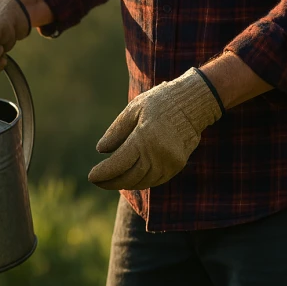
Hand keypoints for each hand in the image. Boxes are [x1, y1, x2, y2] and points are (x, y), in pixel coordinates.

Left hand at [88, 68, 222, 189]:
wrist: (195, 102)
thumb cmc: (160, 102)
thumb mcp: (133, 109)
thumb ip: (116, 131)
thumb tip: (101, 150)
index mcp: (144, 138)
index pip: (118, 164)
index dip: (103, 173)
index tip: (91, 176)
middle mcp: (158, 154)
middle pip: (129, 177)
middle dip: (110, 182)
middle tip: (98, 181)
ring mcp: (170, 162)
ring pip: (141, 182)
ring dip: (124, 183)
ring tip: (111, 180)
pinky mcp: (177, 166)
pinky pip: (154, 180)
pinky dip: (139, 181)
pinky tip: (129, 177)